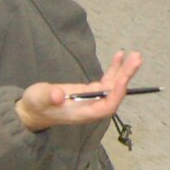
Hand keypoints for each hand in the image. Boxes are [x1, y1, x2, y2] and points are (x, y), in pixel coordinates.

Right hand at [15, 50, 143, 132]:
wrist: (32, 110)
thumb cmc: (35, 106)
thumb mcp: (38, 99)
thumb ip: (48, 97)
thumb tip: (58, 95)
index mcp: (83, 114)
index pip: (106, 107)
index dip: (116, 94)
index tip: (123, 79)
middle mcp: (92, 108)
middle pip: (114, 94)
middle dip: (125, 77)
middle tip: (136, 59)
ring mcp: (92, 99)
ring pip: (113, 86)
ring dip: (124, 71)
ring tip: (135, 55)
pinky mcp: (90, 91)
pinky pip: (106, 81)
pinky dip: (114, 69)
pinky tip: (120, 55)